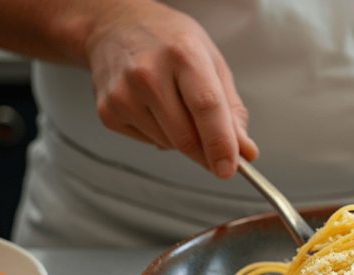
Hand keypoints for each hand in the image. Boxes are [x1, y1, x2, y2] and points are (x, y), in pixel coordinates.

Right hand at [85, 0, 256, 178]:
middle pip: (186, 136)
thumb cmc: (169, 42)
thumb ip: (232, 109)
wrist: (115, 27)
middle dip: (206, 154)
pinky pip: (148, 143)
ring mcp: (124, 94)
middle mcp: (149, 73)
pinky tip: (153, 108)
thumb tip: (245, 151)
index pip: (206, 106)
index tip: (230, 169)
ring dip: (182, 139)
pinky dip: (160, 135)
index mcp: (183, 54)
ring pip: (168, 144)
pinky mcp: (108, 111)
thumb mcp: (211, 62)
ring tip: (175, 105)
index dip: (220, 143)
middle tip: (217, 154)